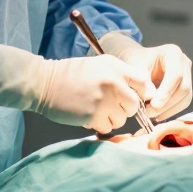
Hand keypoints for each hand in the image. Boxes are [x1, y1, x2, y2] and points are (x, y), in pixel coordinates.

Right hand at [0, 42, 150, 134]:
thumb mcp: (102, 64)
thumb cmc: (74, 73)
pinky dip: (102, 125)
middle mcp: (113, 84)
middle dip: (125, 108)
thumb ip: (124, 74)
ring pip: (122, 119)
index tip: (133, 95)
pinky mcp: (92, 116)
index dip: (141, 92)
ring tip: (98, 109)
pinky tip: (92, 116)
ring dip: (113, 117)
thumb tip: (147, 90)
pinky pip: (108, 127)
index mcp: (117, 68)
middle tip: (111, 104)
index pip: (144, 83)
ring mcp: (103, 101)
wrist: (45, 82)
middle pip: (134, 105)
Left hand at [99, 32, 192, 118]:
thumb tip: (151, 97)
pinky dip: (171, 111)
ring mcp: (187, 75)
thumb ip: (143, 81)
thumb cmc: (136, 61)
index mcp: (173, 53)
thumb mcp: (135, 67)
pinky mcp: (186, 87)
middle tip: (149, 112)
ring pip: (185, 97)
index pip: (175, 74)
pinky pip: (183, 102)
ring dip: (169, 109)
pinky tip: (157, 114)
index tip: (153, 105)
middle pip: (183, 87)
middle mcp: (184, 63)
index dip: (166, 92)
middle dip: (167, 103)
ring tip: (151, 114)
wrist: (139, 62)